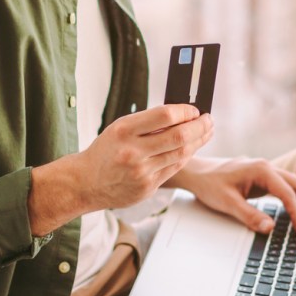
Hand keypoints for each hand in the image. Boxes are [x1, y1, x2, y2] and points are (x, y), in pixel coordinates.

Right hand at [28, 104, 213, 234]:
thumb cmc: (106, 150)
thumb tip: (183, 113)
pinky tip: (192, 148)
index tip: (194, 109)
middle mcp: (133, 151)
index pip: (165, 115)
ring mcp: (141, 172)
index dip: (186, 111)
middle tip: (209, 120)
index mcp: (124, 130)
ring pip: (181, 154)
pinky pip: (174, 168)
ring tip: (207, 132)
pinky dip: (186, 156)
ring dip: (198, 141)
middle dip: (200, 127)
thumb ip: (148, 122)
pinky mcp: (148, 187)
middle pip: (179, 136)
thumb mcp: (120, 128)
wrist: (86, 182)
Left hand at [168, 157, 295, 234]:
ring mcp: (265, 171)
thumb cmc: (209, 184)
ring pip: (293, 184)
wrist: (197, 172)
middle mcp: (266, 167)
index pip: (287, 193)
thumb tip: (270, 228)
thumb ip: (249, 216)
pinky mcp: (262, 178)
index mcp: (261, 170)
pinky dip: (294, 198)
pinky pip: (284, 187)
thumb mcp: (227, 203)